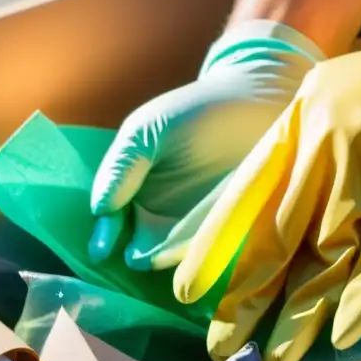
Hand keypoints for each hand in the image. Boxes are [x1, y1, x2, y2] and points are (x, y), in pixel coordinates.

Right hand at [89, 20, 323, 268]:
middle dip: (139, 254)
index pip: (114, 219)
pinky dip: (205, 253)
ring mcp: (197, 223)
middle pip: (142, 242)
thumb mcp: (148, 131)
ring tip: (165, 256)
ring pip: (176, 251)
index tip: (101, 251)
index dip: (106, 235)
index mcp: (136, 186)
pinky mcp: (230, 228)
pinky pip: (213, 248)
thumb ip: (121, 167)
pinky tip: (199, 251)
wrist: (260, 102)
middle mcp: (163, 210)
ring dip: (170, 257)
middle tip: (140, 258)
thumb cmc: (199, 110)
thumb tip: (99, 210)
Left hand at [173, 0, 360, 360]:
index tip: (188, 289)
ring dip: (303, 311)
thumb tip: (266, 223)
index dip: (216, 244)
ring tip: (279, 357)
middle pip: (281, 232)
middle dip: (250, 294)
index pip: (247, 192)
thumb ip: (302, 152)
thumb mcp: (335, 101)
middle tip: (223, 343)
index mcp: (301, 120)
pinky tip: (344, 335)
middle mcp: (327, 142)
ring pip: (328, 253)